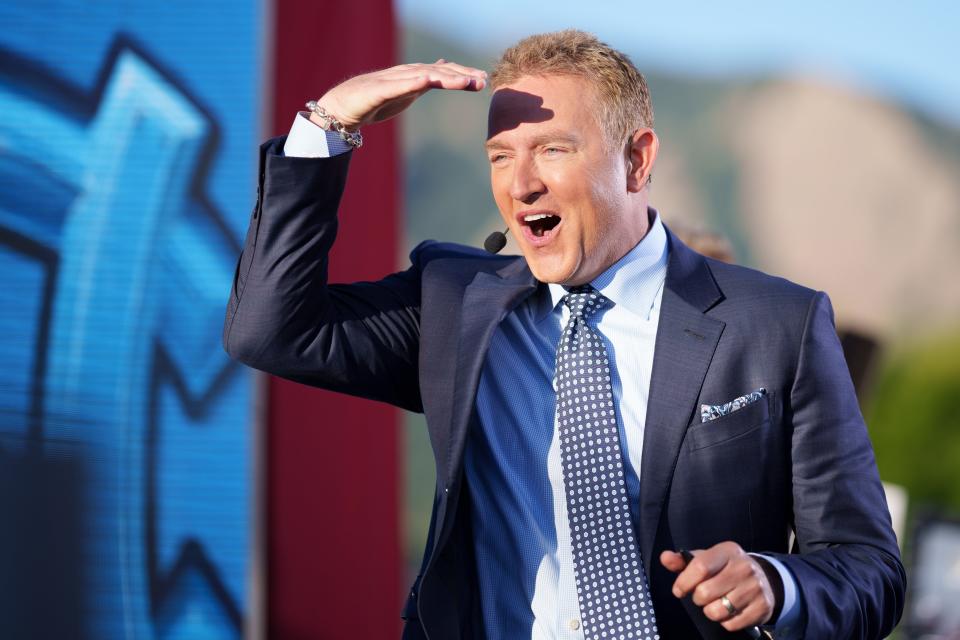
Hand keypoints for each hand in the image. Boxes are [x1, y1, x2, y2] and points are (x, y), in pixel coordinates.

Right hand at [313, 60, 486, 130]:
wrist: (342, 107)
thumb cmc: (374, 99)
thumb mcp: (405, 91)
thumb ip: (423, 82)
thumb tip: (439, 70)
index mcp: (413, 76)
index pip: (443, 73)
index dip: (463, 75)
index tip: (484, 80)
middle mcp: (406, 74)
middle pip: (438, 72)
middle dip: (461, 75)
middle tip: (483, 80)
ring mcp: (392, 81)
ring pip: (422, 76)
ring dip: (445, 77)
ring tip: (465, 81)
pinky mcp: (379, 91)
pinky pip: (398, 86)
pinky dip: (413, 82)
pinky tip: (427, 80)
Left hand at [660, 542, 775, 631]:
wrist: (764, 580)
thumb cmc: (725, 569)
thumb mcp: (706, 559)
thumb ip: (682, 560)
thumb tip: (664, 558)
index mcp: (728, 551)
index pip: (700, 567)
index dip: (684, 582)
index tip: (678, 590)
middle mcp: (744, 567)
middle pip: (705, 592)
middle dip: (697, 598)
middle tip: (702, 595)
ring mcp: (755, 588)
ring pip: (717, 611)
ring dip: (710, 611)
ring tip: (715, 603)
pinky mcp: (762, 608)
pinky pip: (731, 624)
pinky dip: (725, 622)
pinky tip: (729, 611)